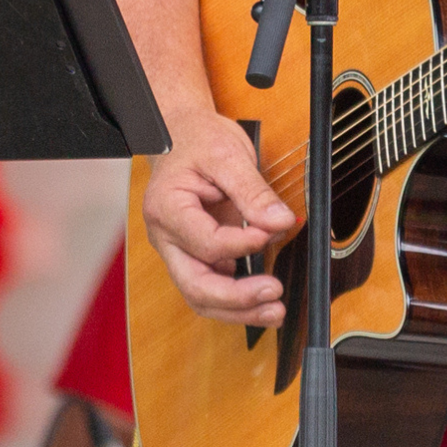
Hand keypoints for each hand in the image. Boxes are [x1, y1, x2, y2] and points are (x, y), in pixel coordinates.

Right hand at [142, 109, 295, 325]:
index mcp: (166, 208)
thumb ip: (254, 192)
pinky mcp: (194, 254)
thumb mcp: (228, 156)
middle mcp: (166, 237)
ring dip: (238, 309)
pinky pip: (210, 286)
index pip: (206, 242)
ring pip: (201, 295)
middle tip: (274, 295)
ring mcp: (177, 249)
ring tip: (274, 311)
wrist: (183, 136)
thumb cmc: (198, 141)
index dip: (243, 244)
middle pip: (195, 285)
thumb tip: (280, 222)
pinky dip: (236, 299)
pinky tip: (261, 299)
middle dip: (236, 299)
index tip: (271, 232)